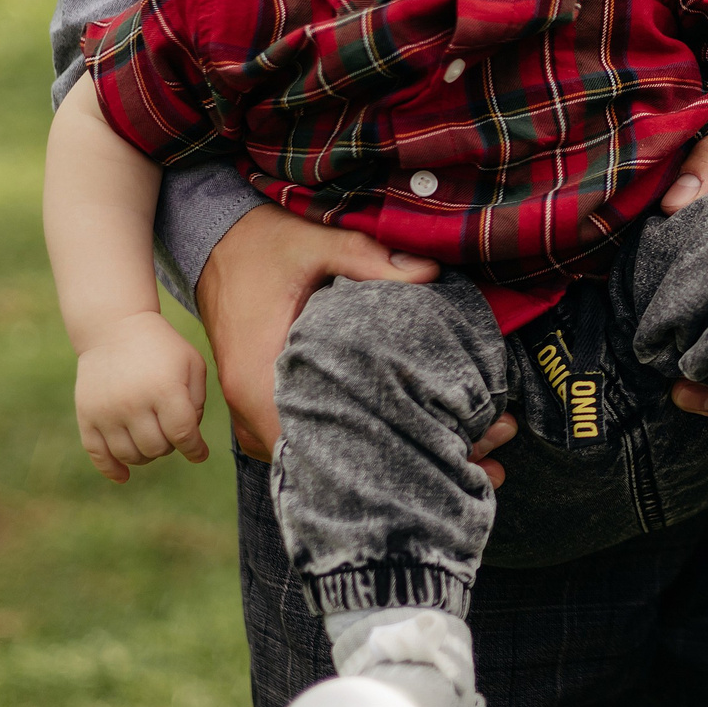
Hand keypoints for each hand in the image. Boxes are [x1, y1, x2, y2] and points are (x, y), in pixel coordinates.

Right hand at [74, 311, 211, 482]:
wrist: (114, 329)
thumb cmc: (161, 348)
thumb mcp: (191, 364)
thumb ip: (197, 401)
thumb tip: (188, 435)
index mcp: (164, 389)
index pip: (183, 434)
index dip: (195, 449)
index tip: (200, 453)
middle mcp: (133, 403)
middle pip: (157, 448)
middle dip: (170, 446)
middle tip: (171, 432)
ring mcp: (107, 412)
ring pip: (130, 455)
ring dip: (146, 455)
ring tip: (152, 439)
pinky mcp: (87, 415)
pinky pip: (97, 453)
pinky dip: (112, 470)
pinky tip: (124, 476)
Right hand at [194, 204, 517, 479]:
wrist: (215, 240)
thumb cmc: (262, 244)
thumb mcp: (314, 243)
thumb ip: (368, 258)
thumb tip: (430, 273)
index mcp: (257, 379)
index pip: (316, 448)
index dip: (388, 456)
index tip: (454, 453)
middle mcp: (254, 410)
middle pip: (333, 465)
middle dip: (411, 464)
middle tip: (491, 463)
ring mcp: (262, 412)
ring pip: (330, 458)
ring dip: (395, 457)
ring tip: (480, 459)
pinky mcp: (276, 405)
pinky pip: (322, 439)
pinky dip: (373, 440)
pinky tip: (429, 437)